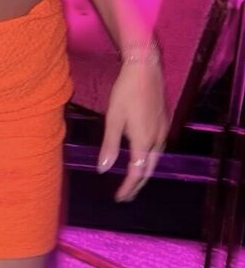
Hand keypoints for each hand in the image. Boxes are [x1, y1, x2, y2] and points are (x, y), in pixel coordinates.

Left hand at [97, 60, 168, 201]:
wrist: (145, 69)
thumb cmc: (126, 92)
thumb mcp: (113, 118)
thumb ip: (109, 145)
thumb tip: (103, 169)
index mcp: (144, 141)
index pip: (137, 173)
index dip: (128, 188)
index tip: (119, 198)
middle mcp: (158, 139)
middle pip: (149, 170)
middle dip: (137, 185)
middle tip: (125, 195)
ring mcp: (163, 131)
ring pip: (155, 160)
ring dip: (144, 172)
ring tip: (132, 180)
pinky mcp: (164, 122)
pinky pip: (158, 149)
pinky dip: (148, 159)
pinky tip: (141, 157)